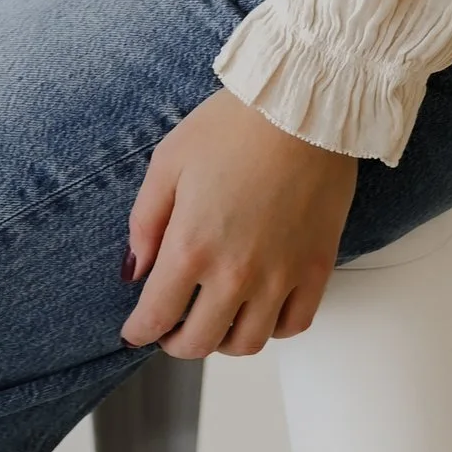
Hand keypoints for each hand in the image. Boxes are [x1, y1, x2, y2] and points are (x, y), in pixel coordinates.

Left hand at [122, 90, 359, 359]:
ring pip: (248, 343)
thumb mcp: (168, 162)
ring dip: (223, 342)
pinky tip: (260, 309)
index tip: (134, 332)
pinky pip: (294, 324)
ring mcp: (280, 276)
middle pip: (200, 342)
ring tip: (215, 321)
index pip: (156, 316)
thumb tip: (135, 270)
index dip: (138, 332)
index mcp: (192, 246)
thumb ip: (145, 222)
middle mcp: (235, 273)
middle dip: (176, 343)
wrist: (302, 108)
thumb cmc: (232, 127)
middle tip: (171, 330)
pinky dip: (272, 328)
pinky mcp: (316, 269)